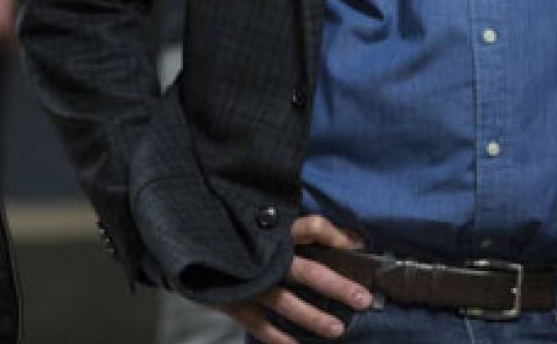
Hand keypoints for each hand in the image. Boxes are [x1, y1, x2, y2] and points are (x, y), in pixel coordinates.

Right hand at [212, 215, 372, 343]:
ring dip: (314, 318)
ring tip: (336, 330)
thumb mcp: (269, 224)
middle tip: (363, 300)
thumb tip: (353, 240)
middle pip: (310, 272)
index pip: (313, 228)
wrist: (193, 243)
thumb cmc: (239, 234)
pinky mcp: (235, 301)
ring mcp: (250, 281)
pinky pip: (261, 326)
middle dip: (339, 287)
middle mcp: (266, 256)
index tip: (359, 247)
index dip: (338, 237)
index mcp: (276, 231)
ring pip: (288, 303)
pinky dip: (279, 340)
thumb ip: (306, 231)